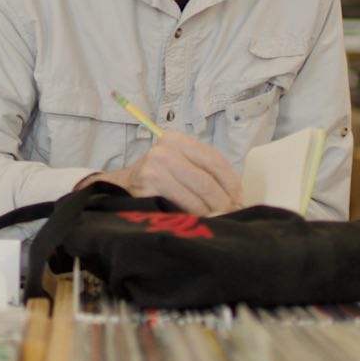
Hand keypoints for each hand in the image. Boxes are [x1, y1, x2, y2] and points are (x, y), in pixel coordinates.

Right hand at [81, 131, 241, 214]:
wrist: (120, 188)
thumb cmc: (156, 178)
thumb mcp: (179, 164)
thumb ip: (202, 172)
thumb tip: (235, 195)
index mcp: (178, 140)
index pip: (215, 159)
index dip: (231, 181)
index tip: (239, 198)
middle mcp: (166, 149)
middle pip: (208, 179)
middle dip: (223, 200)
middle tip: (229, 214)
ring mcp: (156, 166)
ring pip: (198, 194)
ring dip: (211, 210)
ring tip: (215, 218)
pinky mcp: (149, 185)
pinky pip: (183, 204)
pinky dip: (194, 214)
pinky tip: (197, 220)